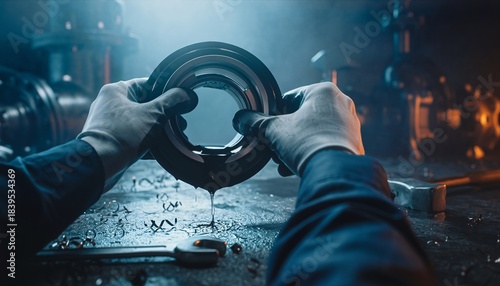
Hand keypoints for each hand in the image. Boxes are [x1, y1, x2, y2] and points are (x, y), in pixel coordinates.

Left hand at [78, 78, 196, 190]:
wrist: (97, 165)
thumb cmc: (122, 135)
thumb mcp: (153, 115)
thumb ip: (171, 102)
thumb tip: (186, 93)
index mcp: (117, 90)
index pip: (147, 84)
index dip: (166, 91)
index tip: (180, 100)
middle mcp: (110, 103)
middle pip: (145, 104)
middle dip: (164, 115)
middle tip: (180, 122)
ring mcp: (108, 123)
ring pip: (140, 121)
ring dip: (157, 129)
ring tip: (173, 137)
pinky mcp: (110, 140)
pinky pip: (133, 136)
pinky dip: (147, 141)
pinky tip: (162, 150)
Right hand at [233, 82, 363, 175]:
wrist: (334, 172)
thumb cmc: (306, 142)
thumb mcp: (273, 130)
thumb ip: (255, 122)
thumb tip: (240, 118)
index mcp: (323, 91)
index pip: (288, 99)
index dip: (272, 116)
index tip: (266, 130)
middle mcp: (341, 103)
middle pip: (302, 117)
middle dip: (284, 136)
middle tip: (273, 149)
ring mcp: (349, 124)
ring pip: (313, 132)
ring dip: (294, 147)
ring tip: (282, 163)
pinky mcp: (353, 143)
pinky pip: (325, 144)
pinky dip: (310, 153)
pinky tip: (295, 168)